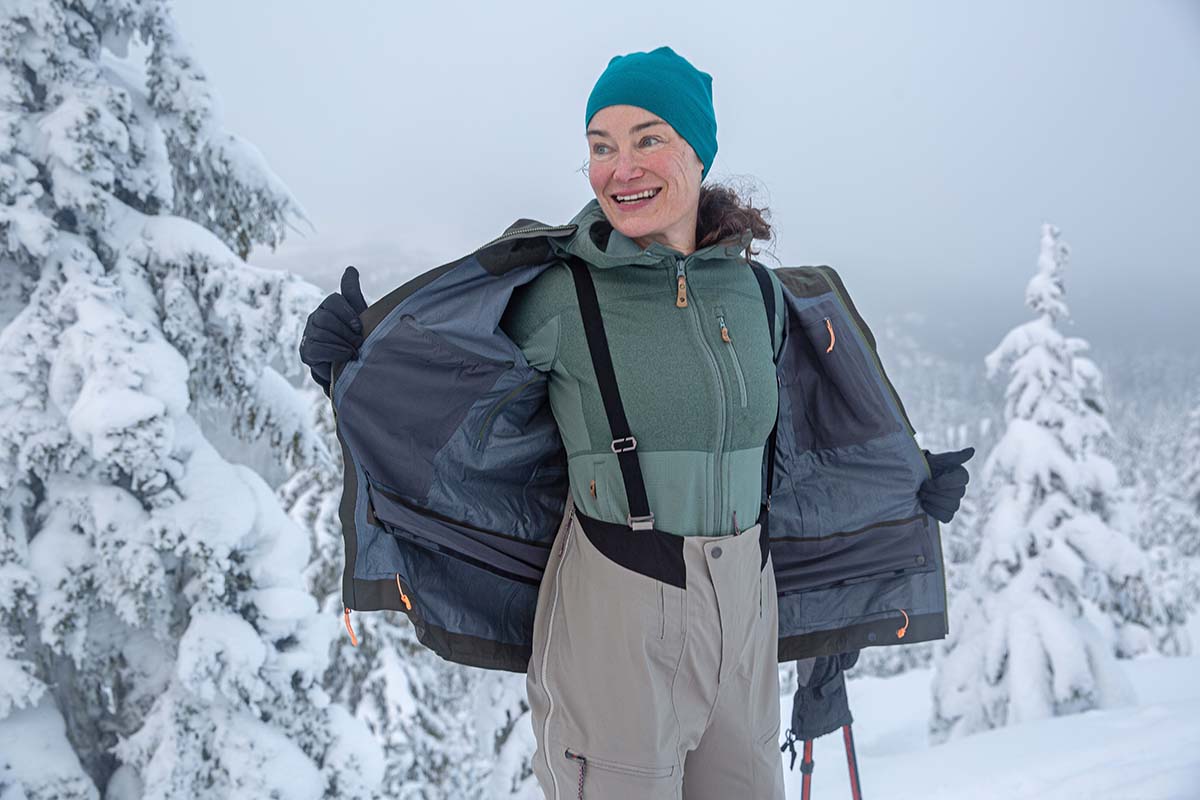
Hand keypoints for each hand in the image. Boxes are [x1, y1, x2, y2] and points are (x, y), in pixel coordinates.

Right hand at [299, 266, 368, 394]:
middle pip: (326, 318)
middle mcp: (315, 318)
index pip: (333, 301)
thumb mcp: (358, 314)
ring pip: (321, 333)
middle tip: (358, 342)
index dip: (347, 313)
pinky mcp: (306, 352)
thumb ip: (351, 292)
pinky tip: (345, 357)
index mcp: (328, 306)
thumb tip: (350, 268)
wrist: (350, 365)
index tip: (360, 326)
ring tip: (353, 351)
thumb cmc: (355, 336)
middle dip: (345, 332)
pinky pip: (317, 348)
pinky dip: (334, 353)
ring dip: (342, 343)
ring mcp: (308, 334)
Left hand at [918, 447, 973, 523]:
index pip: (960, 482)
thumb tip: (972, 450)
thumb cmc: (928, 467)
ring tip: (922, 494)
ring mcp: (955, 503)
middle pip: (954, 496)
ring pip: (951, 507)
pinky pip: (947, 517)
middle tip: (921, 487)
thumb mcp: (938, 460)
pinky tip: (924, 504)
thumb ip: (954, 457)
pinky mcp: (947, 514)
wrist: (914, 479)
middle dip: (934, 492)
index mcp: (961, 476)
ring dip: (933, 501)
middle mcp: (961, 490)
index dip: (942, 483)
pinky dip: (934, 511)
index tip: (929, 480)